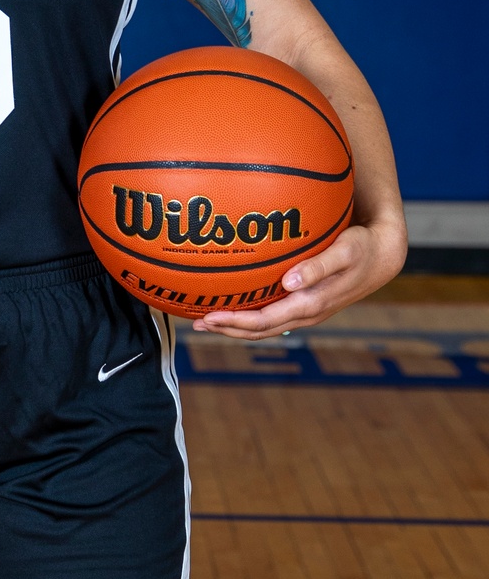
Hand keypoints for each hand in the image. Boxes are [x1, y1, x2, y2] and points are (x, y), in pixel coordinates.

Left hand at [192, 218, 407, 340]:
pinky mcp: (307, 303)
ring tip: (209, 319)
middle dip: (228, 328)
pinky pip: (274, 316)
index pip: (265, 321)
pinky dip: (252, 316)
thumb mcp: (343, 252)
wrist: (382, 256)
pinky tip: (237, 305)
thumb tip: (289, 282)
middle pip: (260, 330)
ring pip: (266, 327)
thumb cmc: (361, 248)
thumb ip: (317, 266)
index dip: (235, 322)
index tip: (209, 316)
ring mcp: (307, 311)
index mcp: (311, 303)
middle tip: (197, 322)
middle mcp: (306, 312)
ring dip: (237, 326)